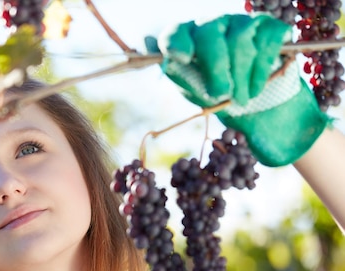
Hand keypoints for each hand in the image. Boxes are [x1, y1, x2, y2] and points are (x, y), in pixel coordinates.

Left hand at [146, 14, 329, 166]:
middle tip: (220, 94)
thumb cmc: (210, 87)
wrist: (246, 97)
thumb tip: (150, 48)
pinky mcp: (269, 27)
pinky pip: (266, 43)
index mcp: (187, 37)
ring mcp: (241, 22)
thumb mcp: (189, 84)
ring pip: (240, 42)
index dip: (177, 42)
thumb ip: (174, 69)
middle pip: (212, 37)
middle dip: (216, 68)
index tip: (182, 58)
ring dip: (241, 77)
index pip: (176, 33)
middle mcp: (213, 24)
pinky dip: (260, 71)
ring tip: (241, 100)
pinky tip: (255, 89)